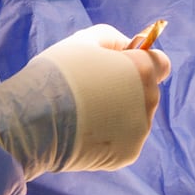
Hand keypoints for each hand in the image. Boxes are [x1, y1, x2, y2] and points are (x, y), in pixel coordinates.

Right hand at [0, 24, 171, 178]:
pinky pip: (123, 140)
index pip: (161, 64)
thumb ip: (114, 39)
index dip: (141, 63)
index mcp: (143, 70)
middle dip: (127, 90)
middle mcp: (149, 101)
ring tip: (83, 114)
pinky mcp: (128, 155)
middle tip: (91, 91)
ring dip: (118, 114)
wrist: (33, 120)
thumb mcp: (83, 40)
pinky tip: (83, 132)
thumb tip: (129, 47)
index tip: (118, 67)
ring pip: (135, 118)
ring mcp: (140, 131)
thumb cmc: (57, 74)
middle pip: (146, 92)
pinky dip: (109, 137)